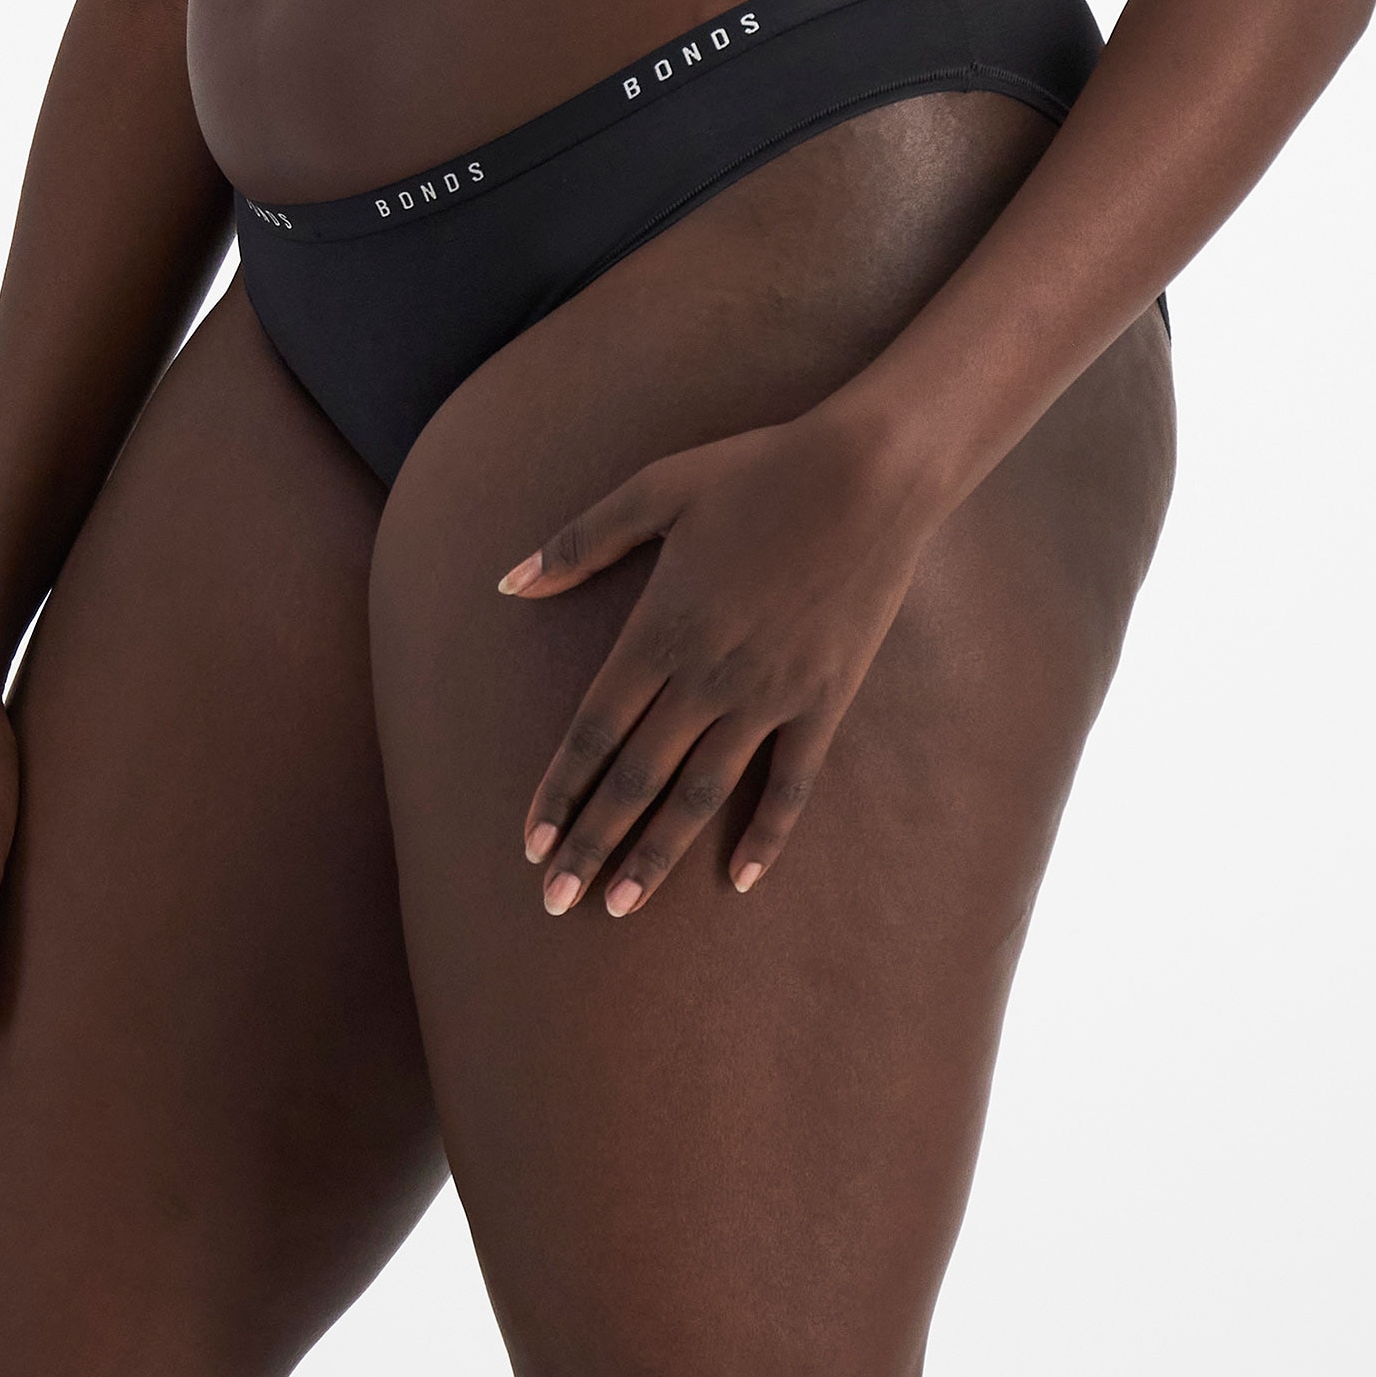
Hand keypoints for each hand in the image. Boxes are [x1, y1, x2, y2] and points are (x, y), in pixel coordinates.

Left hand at [503, 408, 926, 918]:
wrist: (869, 472)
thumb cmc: (755, 470)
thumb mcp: (654, 489)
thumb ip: (579, 542)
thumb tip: (507, 582)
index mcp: (660, 628)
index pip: (594, 731)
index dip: (558, 792)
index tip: (528, 845)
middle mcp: (708, 675)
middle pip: (637, 777)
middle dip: (591, 844)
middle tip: (553, 901)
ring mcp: (770, 694)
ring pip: (702, 794)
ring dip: (658, 854)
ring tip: (621, 906)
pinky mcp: (824, 699)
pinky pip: (792, 784)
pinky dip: (767, 836)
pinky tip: (740, 880)